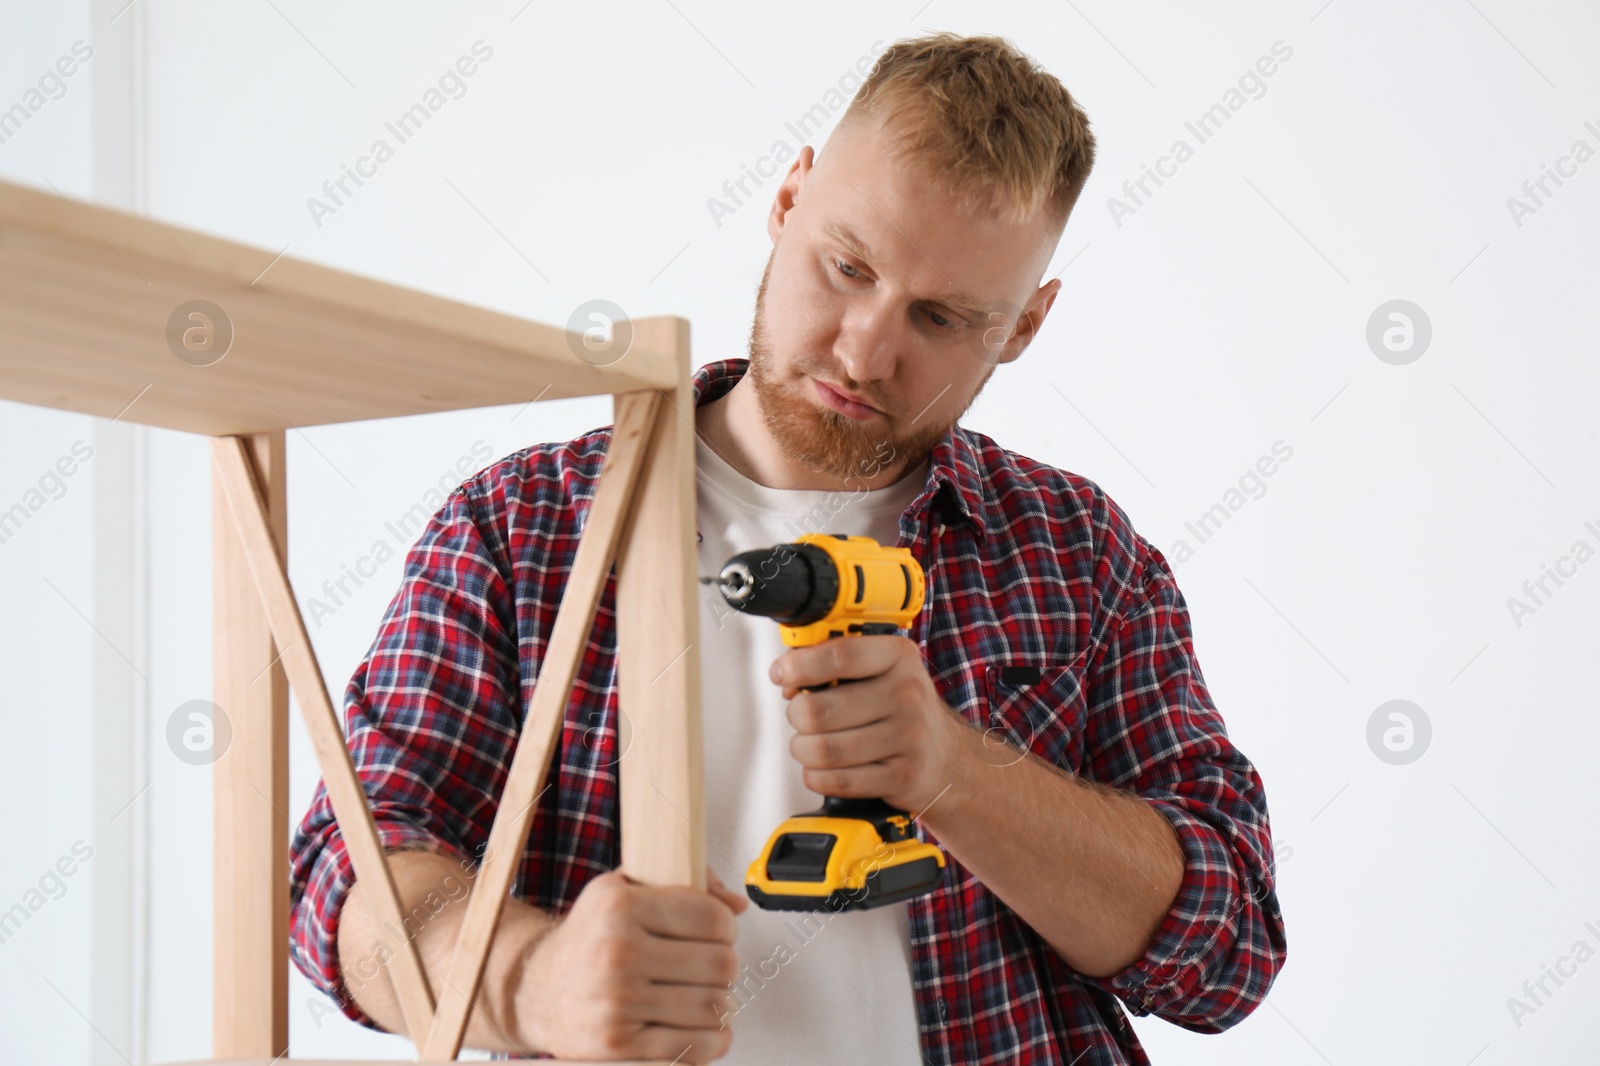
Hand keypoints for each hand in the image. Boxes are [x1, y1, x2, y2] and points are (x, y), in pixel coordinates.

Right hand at [513, 865, 748, 1061]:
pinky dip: (713, 1041)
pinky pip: (692, 1047)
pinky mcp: (618, 1043)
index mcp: (620, 906)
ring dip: (725, 1007)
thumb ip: (685, 883)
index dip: (727, 928)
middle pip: (719, 963)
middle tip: (715, 970)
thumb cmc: (589, 939)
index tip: (719, 935)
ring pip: (713, 1007)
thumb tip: (737, 904)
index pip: (711, 918)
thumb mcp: (623, 891)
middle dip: (727, 969)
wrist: (535, 990)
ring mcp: (616, 1000)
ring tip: (712, 999)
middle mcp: (616, 951)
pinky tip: (706, 1029)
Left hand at [770, 634, 967, 813]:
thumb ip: (836, 662)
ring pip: (823, 749)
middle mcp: (907, 695)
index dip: (798, 666)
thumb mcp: (882, 670)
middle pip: (819, 710)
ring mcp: (908, 738)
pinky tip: (824, 768)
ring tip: (810, 744)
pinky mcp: (901, 777)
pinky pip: (836, 781)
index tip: (781, 674)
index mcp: (899, 657)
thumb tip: (787, 671)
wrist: (948, 759)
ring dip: (804, 749)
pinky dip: (817, 776)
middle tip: (801, 716)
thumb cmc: (901, 710)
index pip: (839, 656)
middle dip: (796, 716)